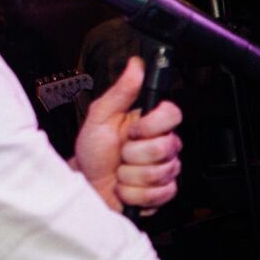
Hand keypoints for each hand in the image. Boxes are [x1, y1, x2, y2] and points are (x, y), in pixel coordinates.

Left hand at [72, 57, 182, 213]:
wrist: (86, 184)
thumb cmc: (93, 151)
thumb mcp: (100, 116)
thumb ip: (121, 91)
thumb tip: (136, 65)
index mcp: (151, 124)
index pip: (173, 115)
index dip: (151, 125)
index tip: (132, 131)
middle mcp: (163, 145)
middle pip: (164, 148)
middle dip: (133, 155)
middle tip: (120, 154)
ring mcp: (165, 170)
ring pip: (158, 173)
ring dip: (129, 175)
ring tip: (120, 172)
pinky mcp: (163, 193)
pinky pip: (157, 194)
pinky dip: (133, 193)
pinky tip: (126, 187)